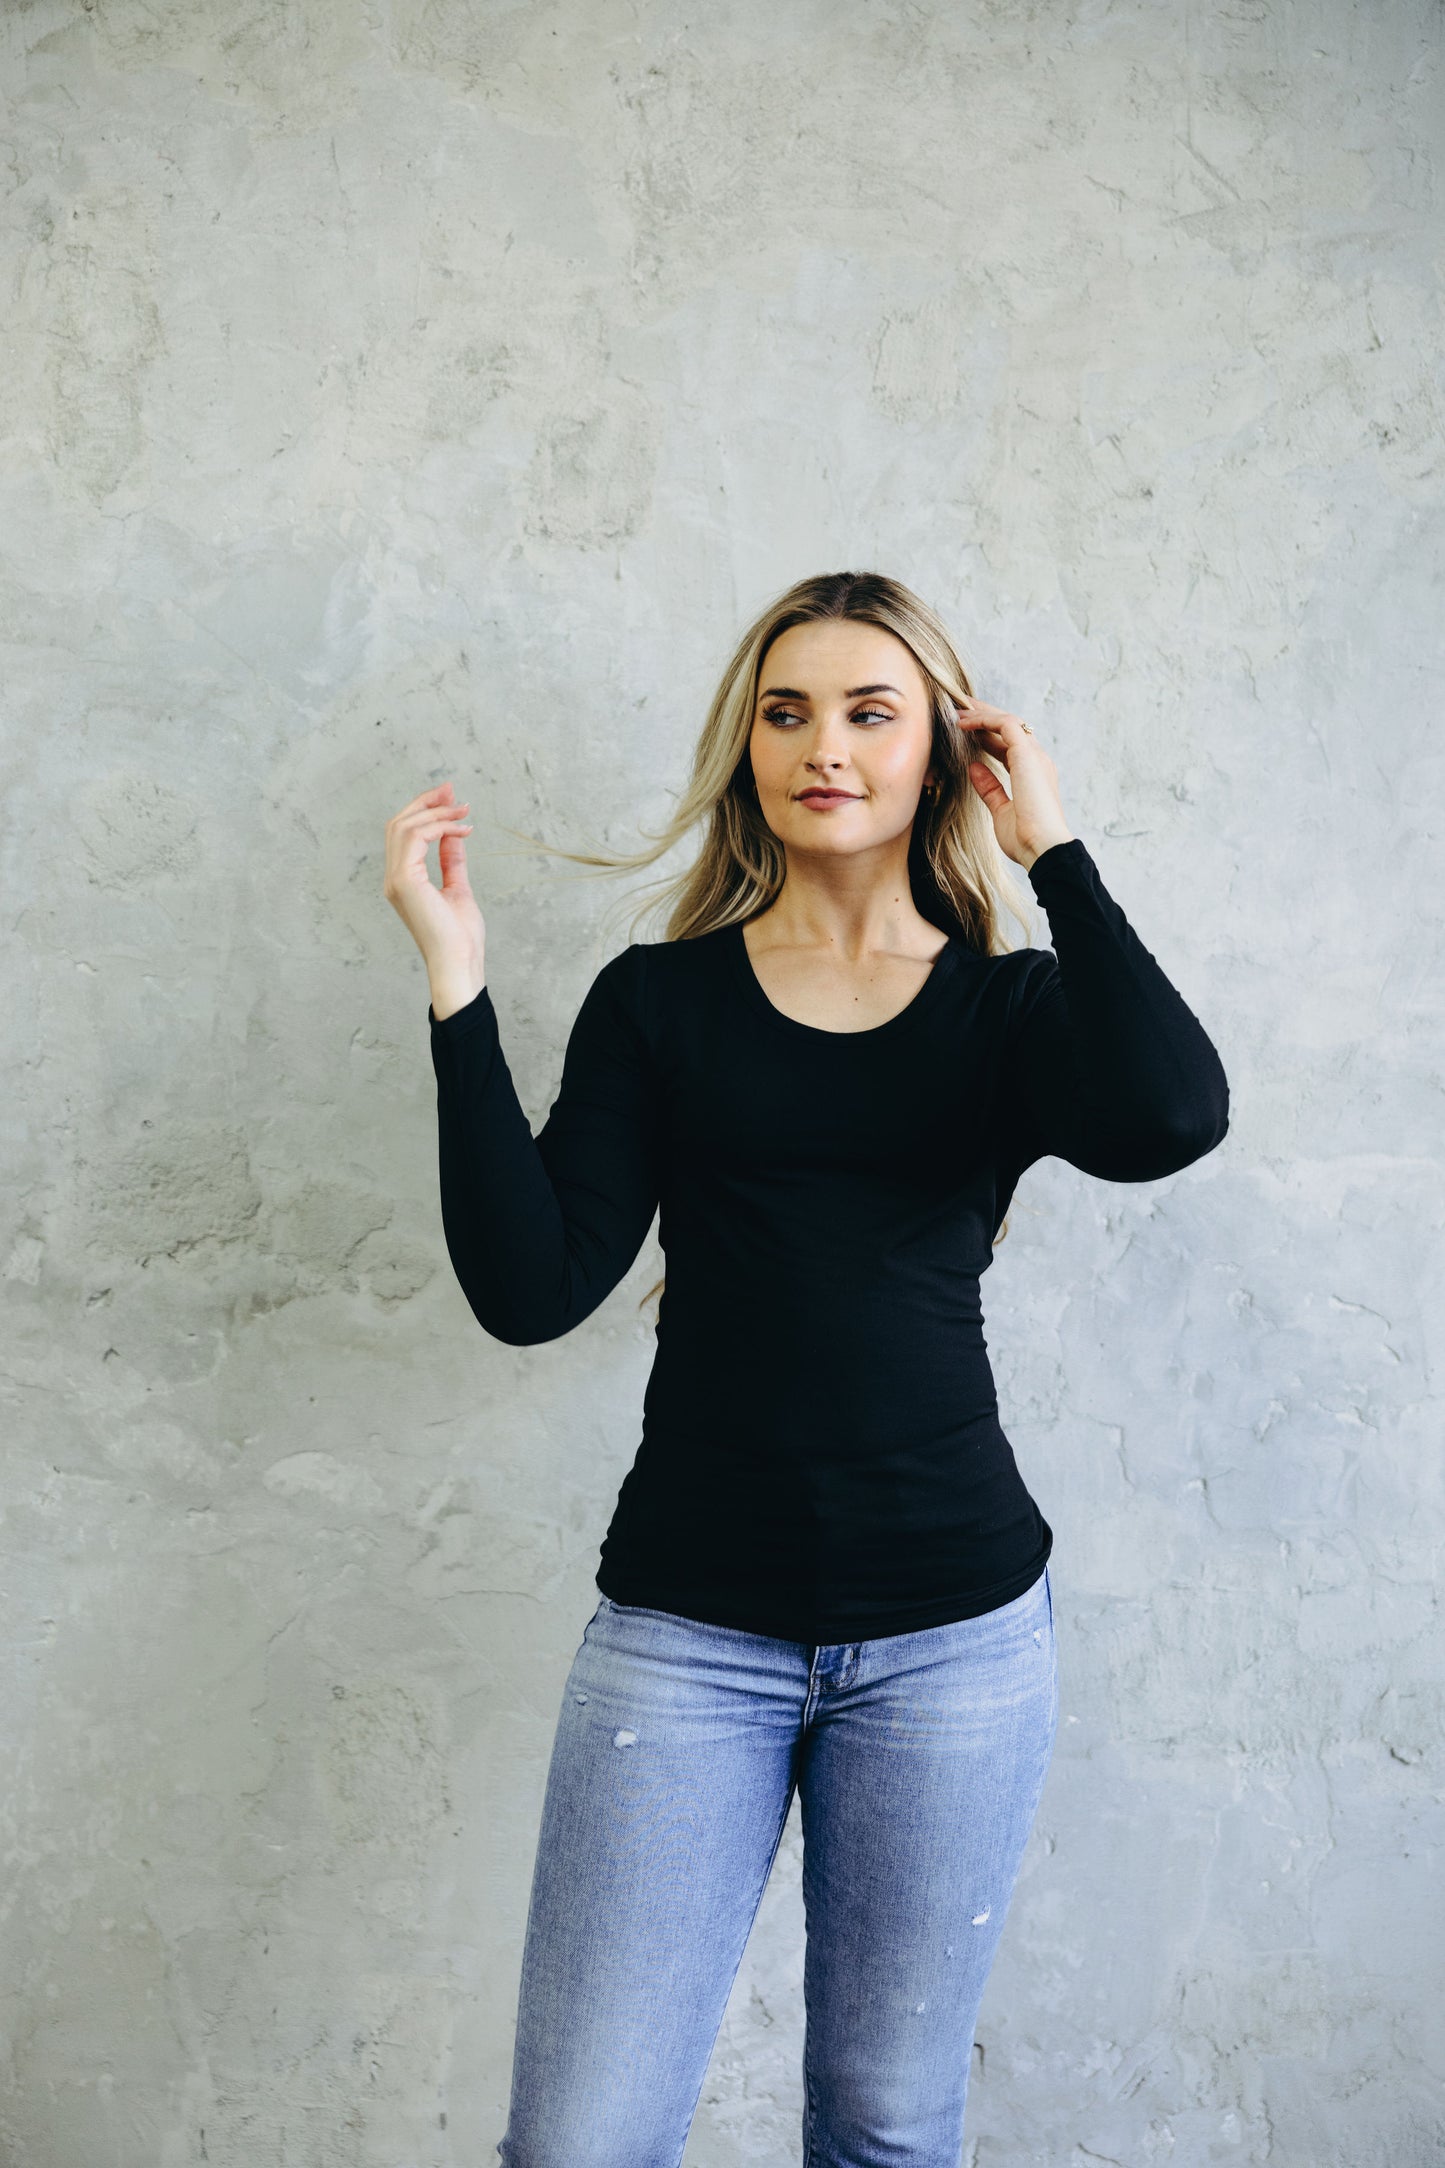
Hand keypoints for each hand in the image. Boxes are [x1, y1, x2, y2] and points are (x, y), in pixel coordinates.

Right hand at [383, 781, 486, 1013]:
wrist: (459, 963)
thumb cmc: (460, 937)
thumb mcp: (458, 888)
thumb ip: (451, 861)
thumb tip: (454, 834)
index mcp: (403, 881)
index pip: (403, 834)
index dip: (425, 811)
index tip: (452, 797)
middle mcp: (393, 878)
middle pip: (398, 824)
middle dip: (425, 802)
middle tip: (453, 791)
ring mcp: (396, 880)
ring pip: (403, 826)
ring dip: (435, 812)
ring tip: (462, 808)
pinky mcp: (404, 881)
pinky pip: (415, 837)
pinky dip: (439, 827)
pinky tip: (461, 829)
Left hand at [955, 696, 1075, 871]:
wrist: (1042, 848)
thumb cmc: (1025, 838)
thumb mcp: (1001, 810)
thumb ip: (990, 788)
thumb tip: (974, 768)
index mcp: (1032, 774)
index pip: (1009, 745)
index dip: (987, 734)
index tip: (965, 730)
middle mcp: (1036, 760)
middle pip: (1009, 728)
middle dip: (984, 716)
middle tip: (960, 709)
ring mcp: (1034, 755)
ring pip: (1007, 721)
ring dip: (981, 713)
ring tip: (958, 711)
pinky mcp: (1028, 754)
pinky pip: (1005, 724)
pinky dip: (984, 719)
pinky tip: (964, 722)